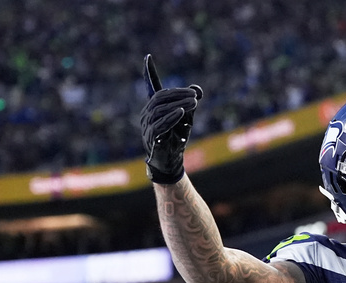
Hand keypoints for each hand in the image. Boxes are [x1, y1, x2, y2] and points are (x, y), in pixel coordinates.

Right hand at [139, 54, 202, 183]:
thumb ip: (190, 104)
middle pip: (160, 97)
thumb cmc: (176, 138)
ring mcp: (147, 125)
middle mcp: (147, 113)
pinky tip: (181, 112)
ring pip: (160, 110)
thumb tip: (198, 89)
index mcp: (154, 107)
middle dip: (178, 94)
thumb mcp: (187, 118)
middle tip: (195, 95)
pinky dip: (171, 117)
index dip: (149, 73)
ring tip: (194, 103)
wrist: (170, 161)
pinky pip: (160, 124)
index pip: (151, 87)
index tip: (148, 57)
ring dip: (179, 105)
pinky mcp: (152, 137)